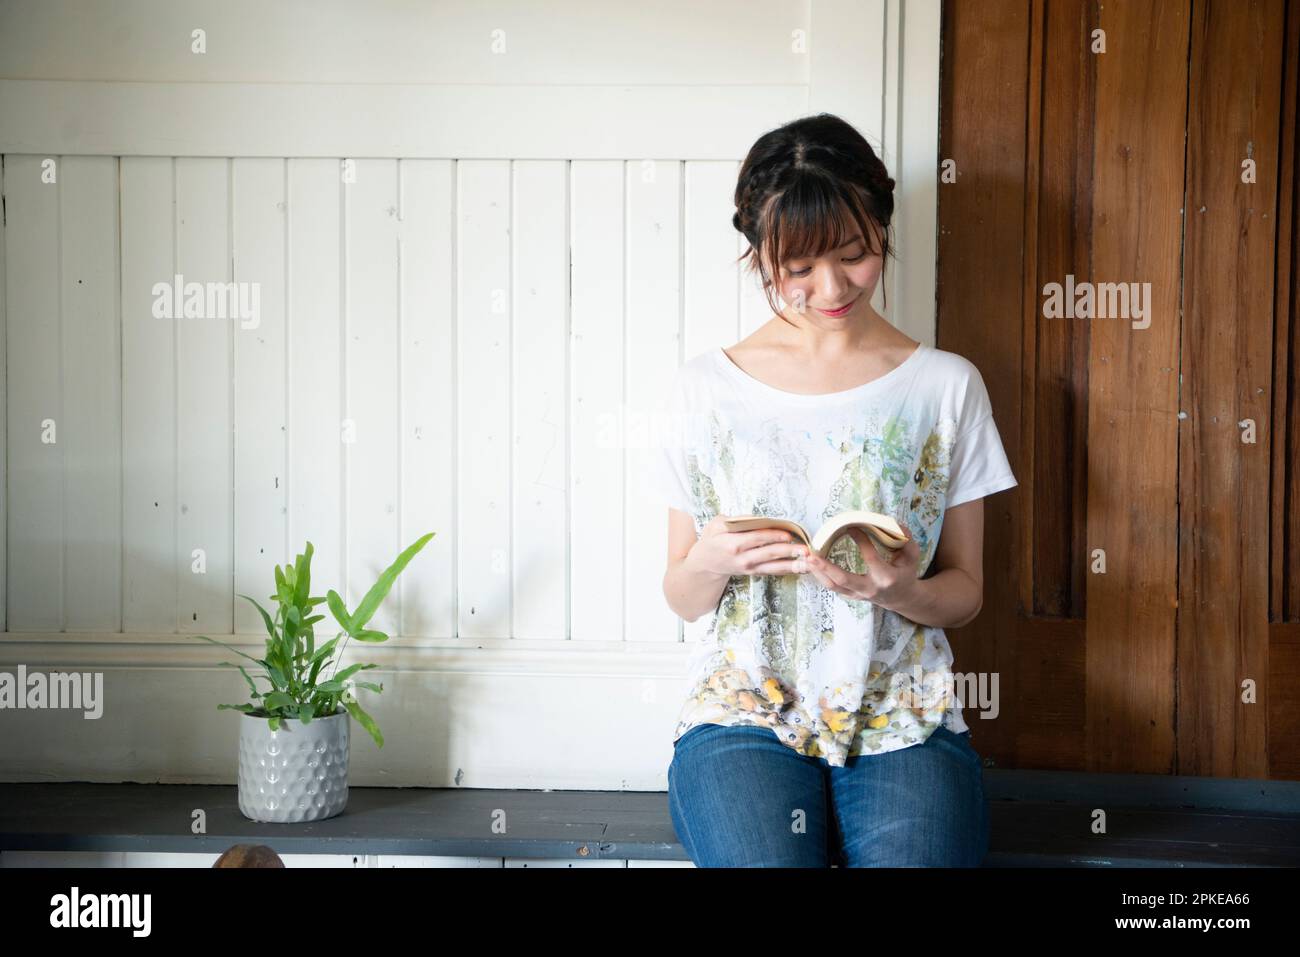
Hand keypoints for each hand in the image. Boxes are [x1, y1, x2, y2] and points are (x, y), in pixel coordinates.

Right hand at [683, 516, 806, 577]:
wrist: (705, 564)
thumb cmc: (711, 541)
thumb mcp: (715, 525)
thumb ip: (735, 520)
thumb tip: (757, 519)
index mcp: (732, 544)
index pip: (756, 538)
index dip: (773, 536)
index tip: (788, 534)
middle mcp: (742, 558)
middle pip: (768, 553)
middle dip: (788, 551)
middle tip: (804, 549)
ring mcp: (749, 568)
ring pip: (773, 566)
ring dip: (792, 563)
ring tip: (807, 561)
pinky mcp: (753, 572)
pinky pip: (772, 571)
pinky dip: (787, 569)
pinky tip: (801, 567)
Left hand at [794, 520, 921, 608]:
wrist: (902, 598)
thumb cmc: (906, 573)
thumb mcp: (912, 556)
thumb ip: (906, 540)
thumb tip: (895, 523)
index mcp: (886, 577)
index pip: (869, 557)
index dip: (860, 541)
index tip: (850, 527)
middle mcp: (869, 588)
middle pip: (843, 579)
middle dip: (825, 566)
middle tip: (810, 554)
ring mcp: (858, 595)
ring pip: (833, 586)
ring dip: (817, 571)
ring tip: (804, 557)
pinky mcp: (851, 596)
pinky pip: (832, 587)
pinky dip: (820, 576)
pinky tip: (810, 564)